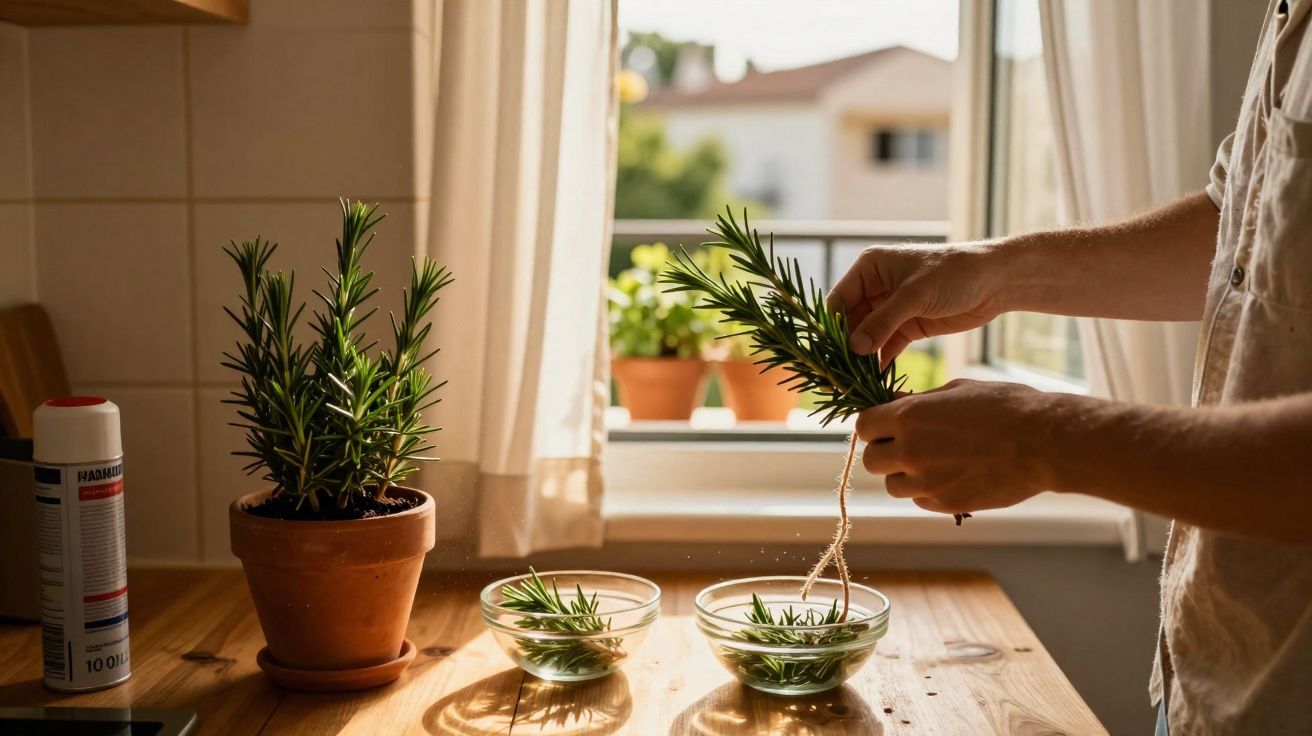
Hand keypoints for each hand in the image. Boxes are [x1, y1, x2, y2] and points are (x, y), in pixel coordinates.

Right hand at [826, 242, 1006, 361]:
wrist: (995, 281)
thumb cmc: (953, 273)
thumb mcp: (914, 295)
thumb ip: (882, 322)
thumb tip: (853, 348)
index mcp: (869, 268)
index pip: (839, 300)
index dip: (833, 327)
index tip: (829, 354)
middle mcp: (875, 287)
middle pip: (850, 322)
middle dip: (846, 347)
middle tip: (840, 374)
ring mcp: (891, 309)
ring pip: (867, 337)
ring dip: (862, 357)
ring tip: (854, 381)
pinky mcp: (907, 326)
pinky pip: (886, 347)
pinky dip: (880, 361)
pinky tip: (875, 379)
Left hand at [855, 379, 1059, 515]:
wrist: (1043, 443)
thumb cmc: (1005, 407)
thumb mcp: (957, 390)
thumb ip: (918, 401)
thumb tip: (892, 402)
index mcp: (908, 416)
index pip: (863, 426)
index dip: (874, 426)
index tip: (886, 426)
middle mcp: (909, 450)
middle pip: (870, 460)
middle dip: (884, 452)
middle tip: (906, 446)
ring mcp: (926, 482)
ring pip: (892, 486)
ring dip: (904, 475)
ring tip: (931, 463)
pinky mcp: (945, 504)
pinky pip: (919, 501)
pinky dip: (926, 492)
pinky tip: (950, 476)